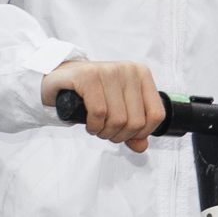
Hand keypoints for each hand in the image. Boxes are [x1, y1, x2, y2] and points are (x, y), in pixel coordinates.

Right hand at [44, 58, 164, 149]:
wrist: (61, 78)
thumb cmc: (92, 93)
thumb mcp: (119, 109)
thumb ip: (134, 129)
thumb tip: (141, 147)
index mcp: (141, 74)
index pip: (157, 115)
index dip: (142, 133)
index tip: (126, 132)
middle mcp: (128, 70)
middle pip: (136, 121)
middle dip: (119, 135)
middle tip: (106, 131)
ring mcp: (108, 70)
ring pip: (118, 119)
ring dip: (105, 132)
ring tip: (97, 127)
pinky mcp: (88, 76)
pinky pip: (99, 112)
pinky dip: (94, 126)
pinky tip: (90, 124)